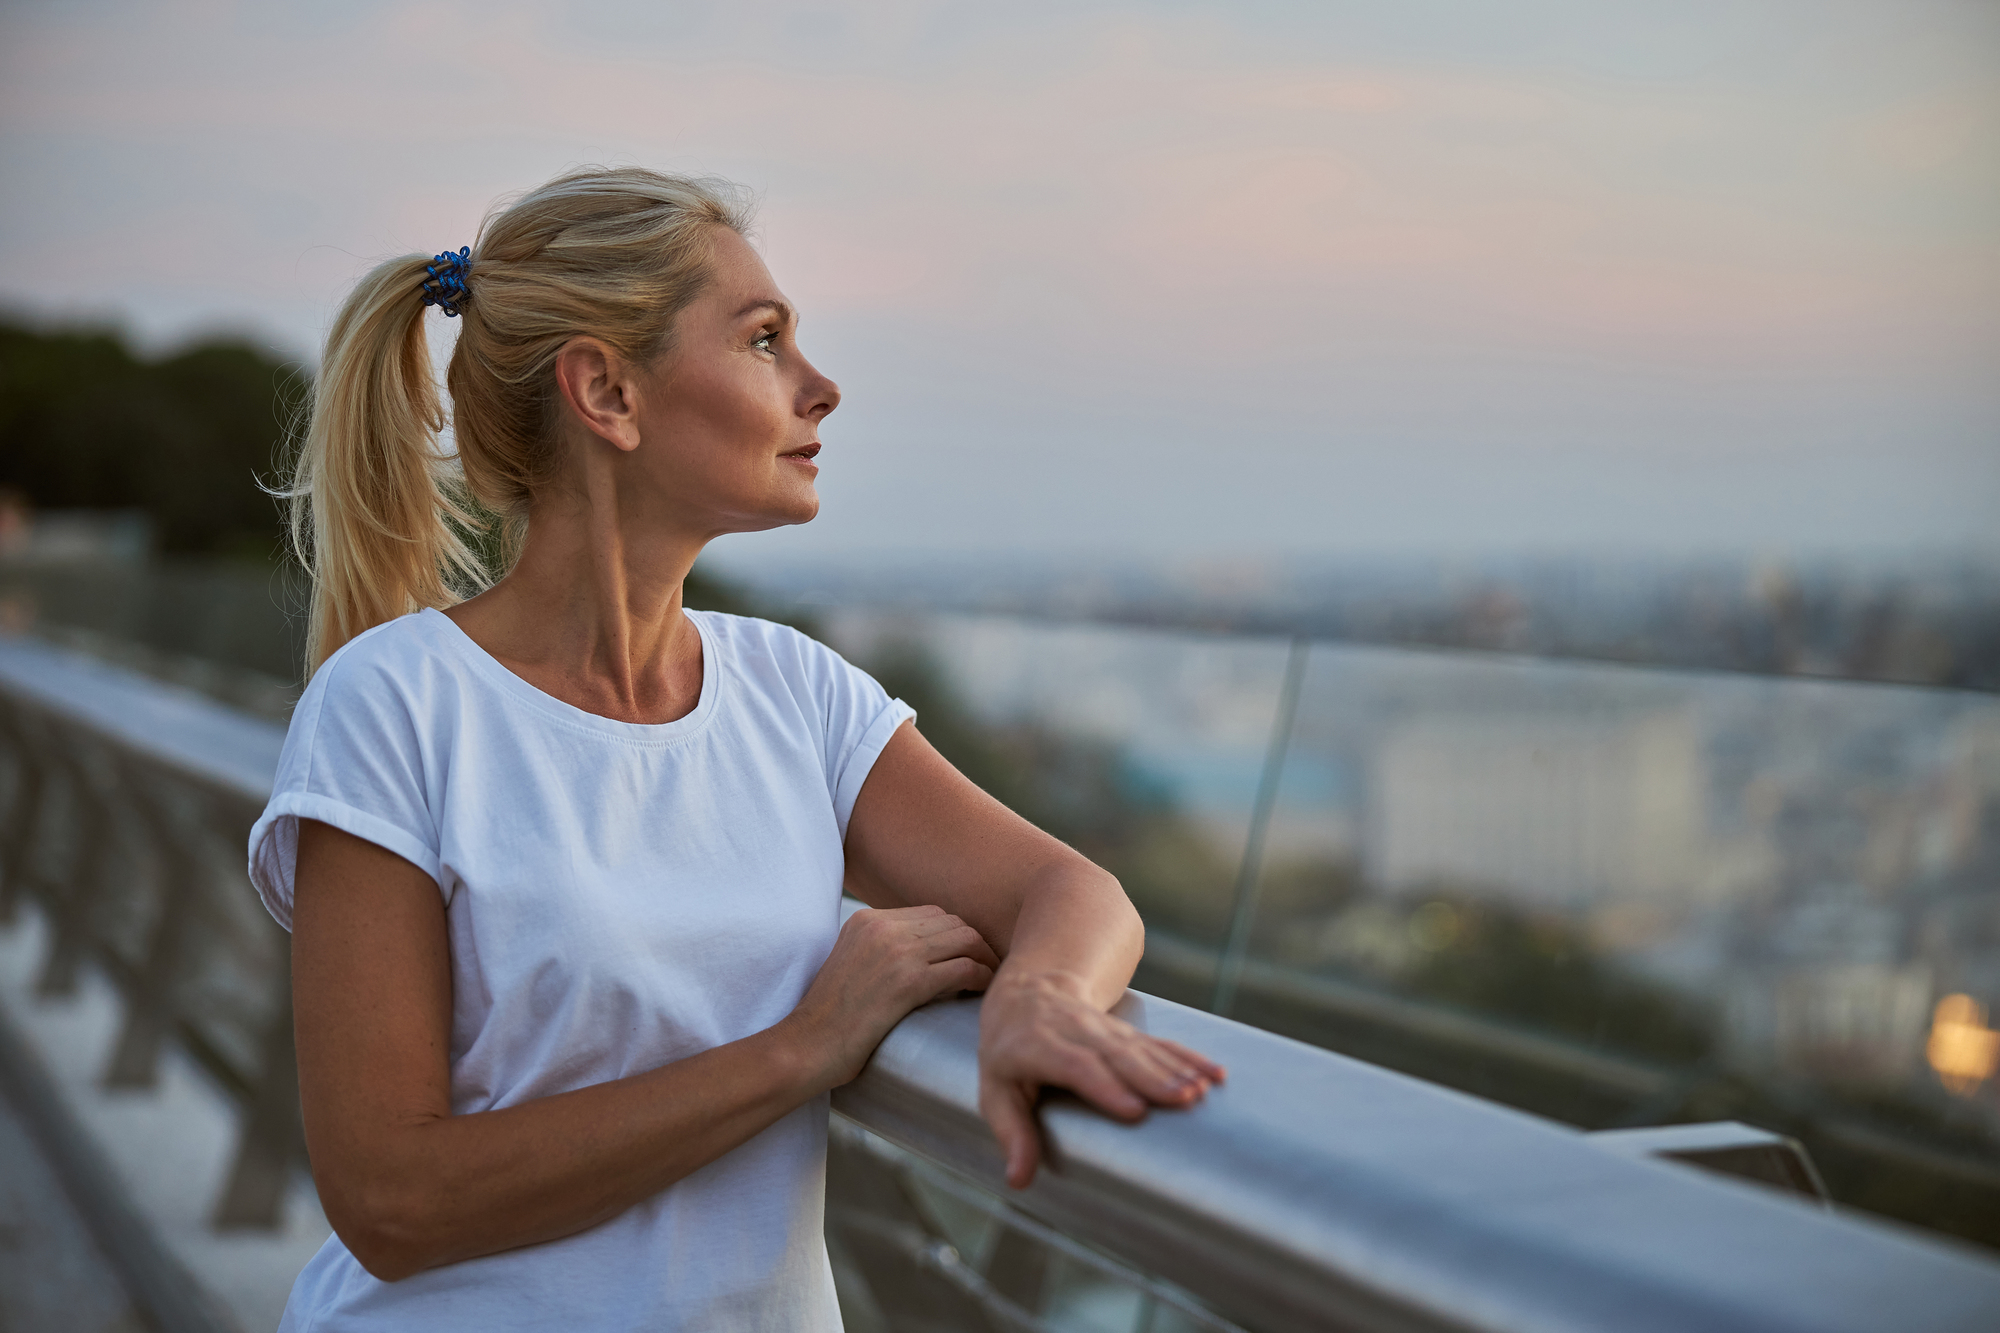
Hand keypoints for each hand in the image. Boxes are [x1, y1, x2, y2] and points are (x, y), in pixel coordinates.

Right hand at [787, 905, 999, 1087]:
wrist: (807, 1045)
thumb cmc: (830, 1017)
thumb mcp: (851, 962)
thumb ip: (882, 948)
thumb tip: (929, 954)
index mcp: (867, 920)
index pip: (931, 913)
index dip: (955, 935)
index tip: (967, 956)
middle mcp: (882, 927)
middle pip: (952, 922)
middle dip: (975, 944)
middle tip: (986, 968)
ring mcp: (895, 951)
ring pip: (965, 940)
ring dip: (984, 959)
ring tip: (988, 980)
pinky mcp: (907, 982)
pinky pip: (964, 968)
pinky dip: (981, 978)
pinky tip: (981, 992)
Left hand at [978, 971, 1225, 1187]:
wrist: (1029, 992)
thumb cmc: (1009, 1054)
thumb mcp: (996, 1091)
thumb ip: (1012, 1133)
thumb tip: (1018, 1180)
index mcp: (1038, 1045)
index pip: (1076, 1065)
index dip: (1106, 1086)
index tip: (1135, 1111)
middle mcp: (1076, 1032)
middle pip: (1117, 1054)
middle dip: (1152, 1077)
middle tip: (1184, 1100)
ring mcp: (1105, 1029)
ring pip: (1142, 1047)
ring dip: (1175, 1068)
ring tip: (1202, 1090)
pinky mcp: (1126, 1031)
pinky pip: (1160, 1042)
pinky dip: (1188, 1057)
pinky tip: (1215, 1073)